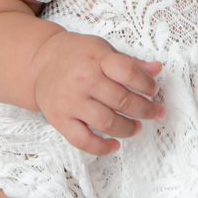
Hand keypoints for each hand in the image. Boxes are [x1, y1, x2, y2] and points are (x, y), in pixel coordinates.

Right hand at [30, 30, 163, 155]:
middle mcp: (83, 79)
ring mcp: (71, 101)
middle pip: (122, 100)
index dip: (146, 84)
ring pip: (107, 122)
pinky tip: (114, 145)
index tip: (153, 90)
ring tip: (136, 127)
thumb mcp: (102, 50)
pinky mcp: (60, 119)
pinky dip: (102, 148)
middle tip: (155, 113)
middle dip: (145, 110)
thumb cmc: (76, 55)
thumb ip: (130, 62)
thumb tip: (156, 69)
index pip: (128, 72)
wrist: (40, 63)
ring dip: (128, 129)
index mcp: (97, 58)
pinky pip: (83, 140)